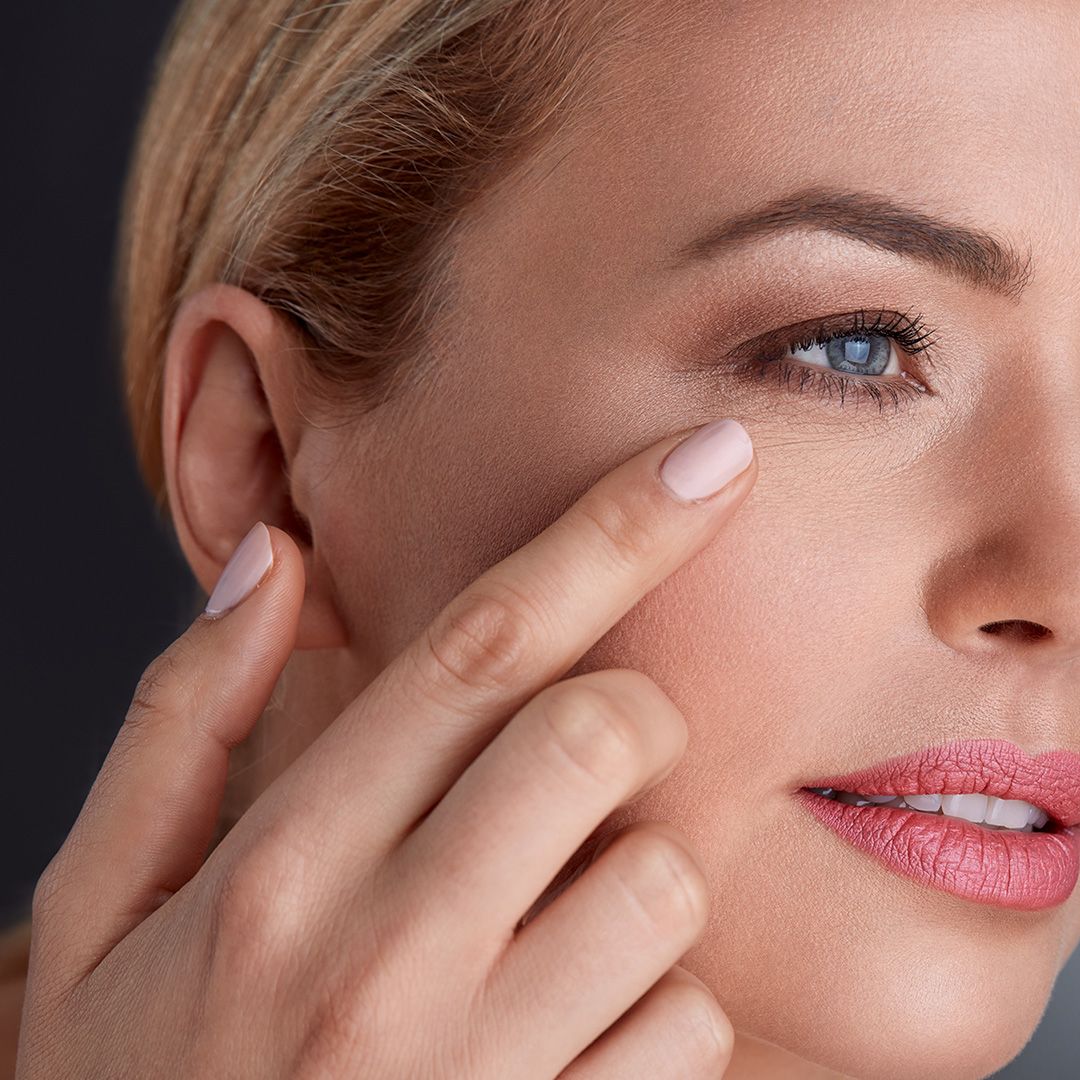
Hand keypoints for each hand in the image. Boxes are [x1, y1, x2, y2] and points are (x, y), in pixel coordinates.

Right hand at [16, 418, 755, 1078]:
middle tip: (574, 758)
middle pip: (598, 729)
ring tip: (543, 920)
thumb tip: (273, 559)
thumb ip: (183, 719)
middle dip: (625, 712)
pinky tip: (562, 1036)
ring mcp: (479, 1073)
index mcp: (278, 865)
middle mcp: (381, 957)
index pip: (479, 645)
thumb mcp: (107, 909)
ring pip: (664, 878)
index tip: (707, 461)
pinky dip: (653, 1009)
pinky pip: (687, 1026)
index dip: (609, 533)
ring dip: (635, 871)